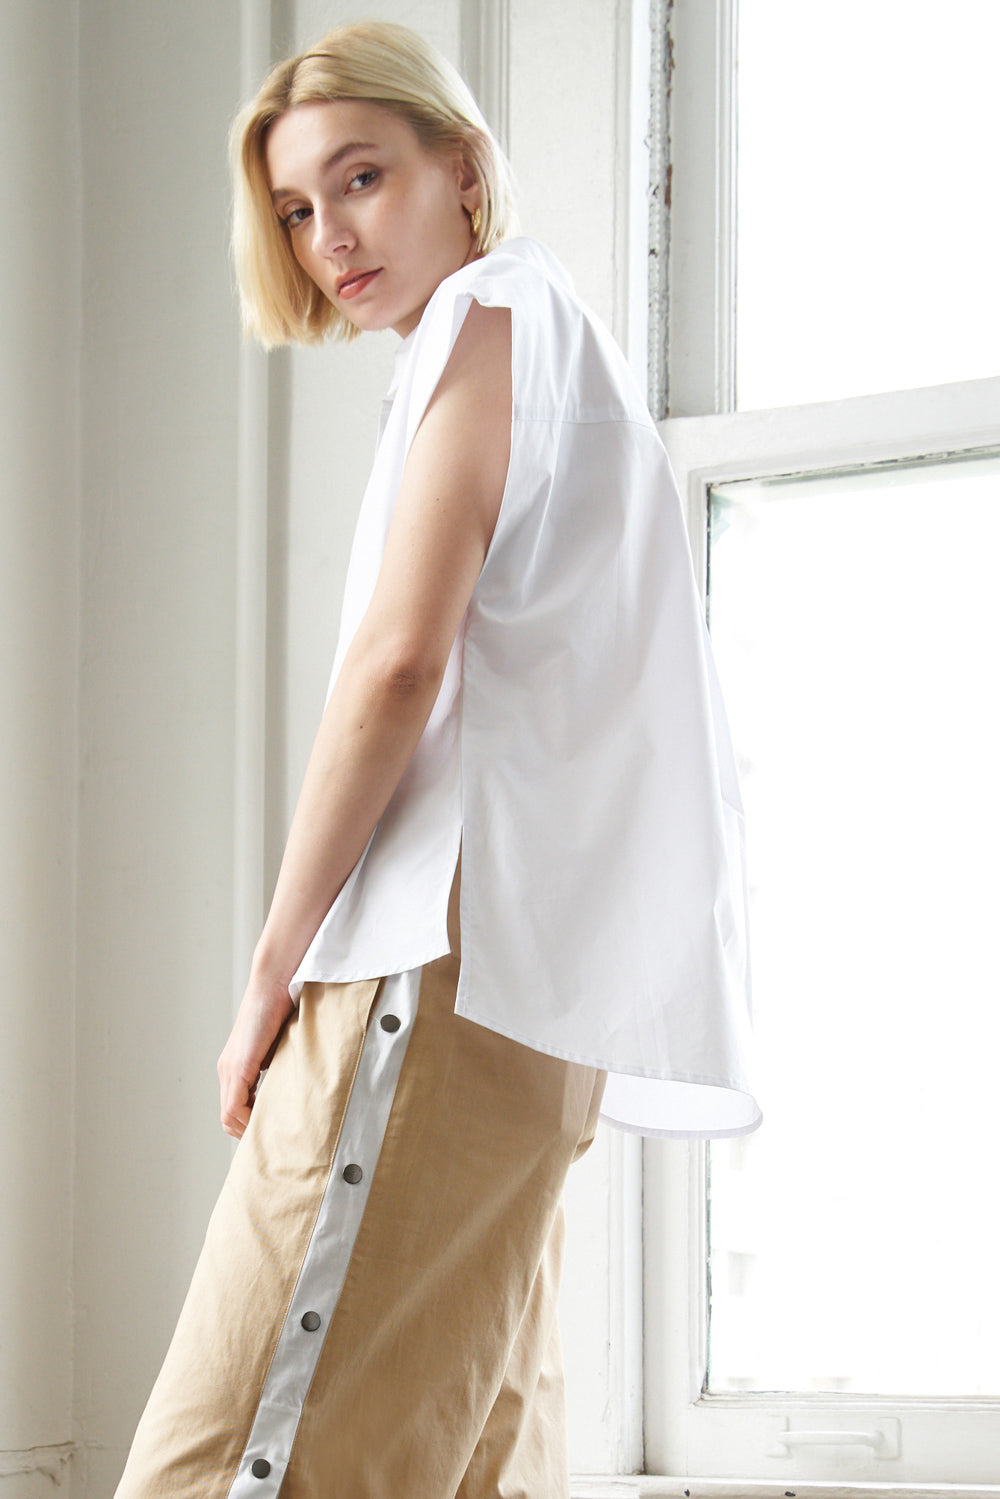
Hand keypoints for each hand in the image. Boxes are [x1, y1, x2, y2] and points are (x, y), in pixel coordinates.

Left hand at [217, 973, 294, 1138]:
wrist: (276, 984)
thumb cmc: (284, 1009)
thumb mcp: (281, 1047)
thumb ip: (279, 1067)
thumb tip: (292, 1090)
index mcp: (236, 1066)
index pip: (234, 1109)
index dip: (250, 1124)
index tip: (271, 1130)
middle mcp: (227, 1070)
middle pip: (228, 1118)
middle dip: (249, 1131)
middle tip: (272, 1138)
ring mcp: (230, 1069)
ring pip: (228, 1117)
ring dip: (249, 1128)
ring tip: (272, 1132)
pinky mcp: (238, 1066)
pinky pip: (234, 1108)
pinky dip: (248, 1120)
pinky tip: (267, 1122)